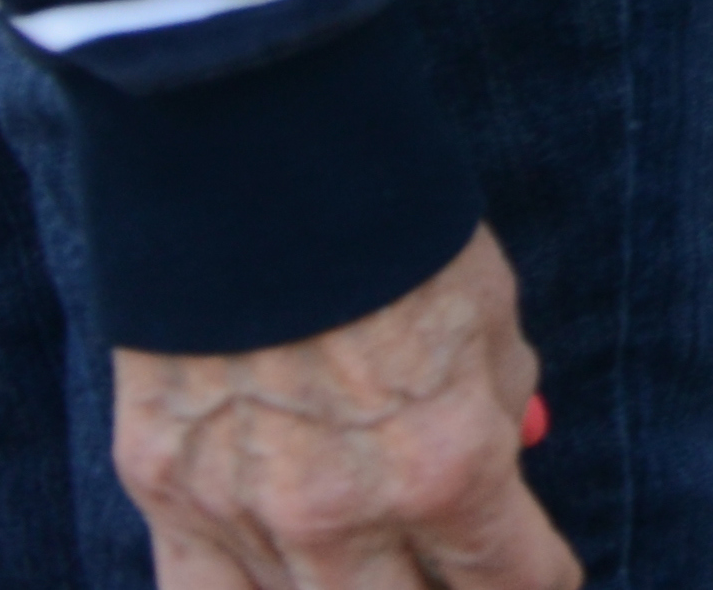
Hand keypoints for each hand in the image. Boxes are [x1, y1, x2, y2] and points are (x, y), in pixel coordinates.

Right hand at [113, 229, 574, 589]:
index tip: (546, 577)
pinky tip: (284, 579)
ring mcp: (247, 517)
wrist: (255, 165)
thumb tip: (502, 456)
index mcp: (449, 466)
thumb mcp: (488, 317)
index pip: (512, 582)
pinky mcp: (166, 497)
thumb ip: (493, 404)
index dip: (541, 582)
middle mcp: (347, 518)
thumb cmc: (393, 229)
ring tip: (380, 572)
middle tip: (461, 576)